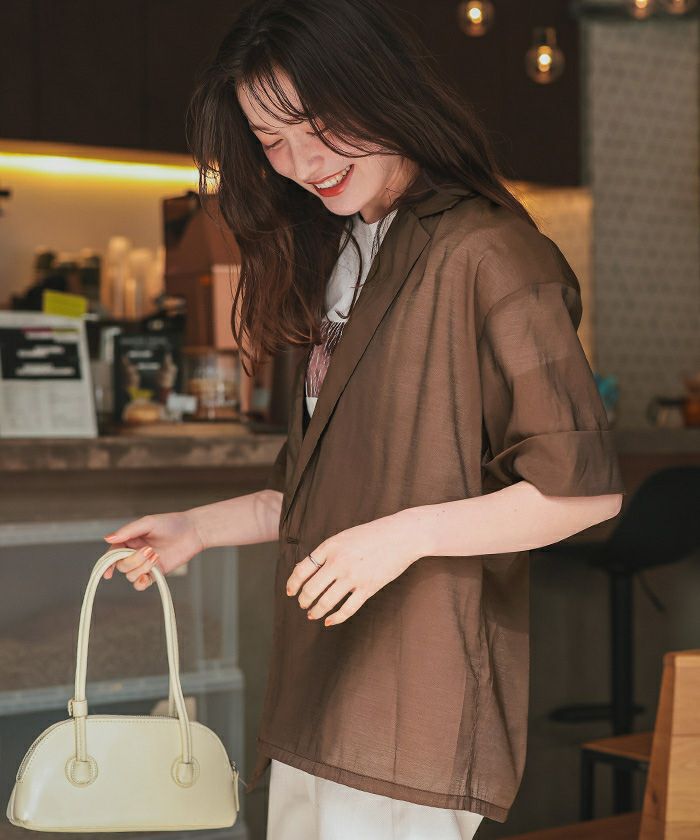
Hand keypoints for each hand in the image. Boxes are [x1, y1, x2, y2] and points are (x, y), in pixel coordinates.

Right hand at [101, 511, 205, 590]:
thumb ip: (128, 531)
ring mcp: (145, 564)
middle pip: (121, 565)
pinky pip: (141, 584)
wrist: (193, 531)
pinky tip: (148, 576)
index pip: (113, 553)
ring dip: (141, 568)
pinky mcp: (156, 573)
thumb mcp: (148, 523)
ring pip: (130, 575)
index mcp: (129, 540)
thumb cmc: (171, 523)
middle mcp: (134, 553)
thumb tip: (107, 538)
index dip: (108, 563)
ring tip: (156, 555)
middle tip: (150, 550)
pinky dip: (142, 583)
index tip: (108, 572)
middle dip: (133, 560)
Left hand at [286, 512, 423, 626]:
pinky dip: (335, 618)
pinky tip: (329, 621)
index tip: (290, 592)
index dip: (293, 584)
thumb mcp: (344, 537)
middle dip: (304, 601)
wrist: (401, 535)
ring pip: (326, 602)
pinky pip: (347, 609)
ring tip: (312, 614)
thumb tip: (305, 569)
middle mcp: (338, 562)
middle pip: (311, 589)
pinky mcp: (368, 588)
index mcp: (330, 547)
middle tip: (303, 605)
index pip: (302, 570)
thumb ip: (326, 552)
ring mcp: (353, 576)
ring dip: (315, 611)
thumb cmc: (372, 535)